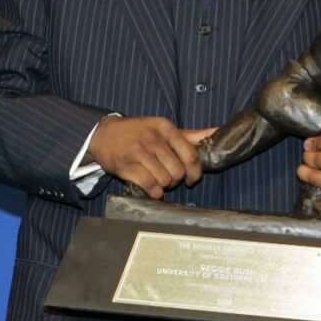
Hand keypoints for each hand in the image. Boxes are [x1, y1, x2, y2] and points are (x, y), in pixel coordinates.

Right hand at [88, 117, 211, 198]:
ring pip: (164, 179)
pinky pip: (149, 186)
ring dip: (164, 186)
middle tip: (170, 179)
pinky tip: (152, 189)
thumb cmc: (137, 132)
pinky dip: (154, 192)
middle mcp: (153, 138)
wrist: (103, 134)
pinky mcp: (125, 165)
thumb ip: (190, 134)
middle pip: (178, 171)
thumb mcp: (163, 128)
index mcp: (165, 128)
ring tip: (159, 182)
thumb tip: (217, 132)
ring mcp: (138, 151)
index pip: (190, 155)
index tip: (192, 179)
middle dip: (177, 180)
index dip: (195, 172)